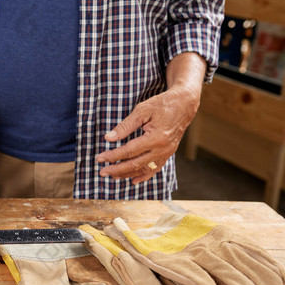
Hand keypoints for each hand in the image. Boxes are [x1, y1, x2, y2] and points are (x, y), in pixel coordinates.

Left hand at [96, 52, 204, 183]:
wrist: (184, 104)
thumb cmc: (162, 104)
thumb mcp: (142, 110)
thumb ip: (125, 125)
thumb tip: (109, 138)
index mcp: (156, 138)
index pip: (129, 151)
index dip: (113, 156)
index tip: (100, 158)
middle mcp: (163, 149)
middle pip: (136, 164)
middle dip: (117, 169)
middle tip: (102, 172)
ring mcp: (167, 152)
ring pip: (145, 169)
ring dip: (128, 174)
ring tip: (113, 176)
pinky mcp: (169, 153)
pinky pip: (155, 168)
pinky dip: (144, 176)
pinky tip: (133, 180)